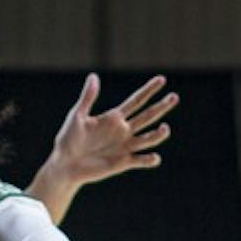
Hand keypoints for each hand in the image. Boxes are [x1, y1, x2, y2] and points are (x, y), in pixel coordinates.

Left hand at [48, 74, 176, 185]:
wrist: (65, 164)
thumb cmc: (68, 138)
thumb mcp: (77, 116)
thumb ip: (87, 98)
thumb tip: (94, 76)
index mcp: (114, 117)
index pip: (136, 101)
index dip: (149, 90)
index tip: (161, 79)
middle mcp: (123, 131)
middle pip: (148, 116)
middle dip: (161, 107)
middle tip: (175, 97)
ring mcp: (125, 147)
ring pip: (148, 139)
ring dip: (158, 134)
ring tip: (165, 128)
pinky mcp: (123, 163)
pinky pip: (141, 161)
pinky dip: (149, 159)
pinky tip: (153, 157)